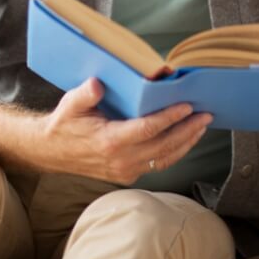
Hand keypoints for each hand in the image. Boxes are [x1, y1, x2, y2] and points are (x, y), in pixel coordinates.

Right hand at [37, 77, 212, 183]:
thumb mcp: (70, 104)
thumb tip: (98, 84)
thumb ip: (85, 94)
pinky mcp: (128, 175)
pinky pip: (158, 164)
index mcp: (109, 141)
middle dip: (187, 130)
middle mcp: (121, 159)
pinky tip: (185, 139)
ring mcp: (126, 170)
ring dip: (186, 142)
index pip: (148, 129)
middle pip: (163, 146)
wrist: (53, 151)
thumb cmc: (65, 123)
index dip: (169, 118)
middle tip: (206, 114)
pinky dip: (175, 152)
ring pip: (164, 158)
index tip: (187, 106)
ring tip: (202, 126)